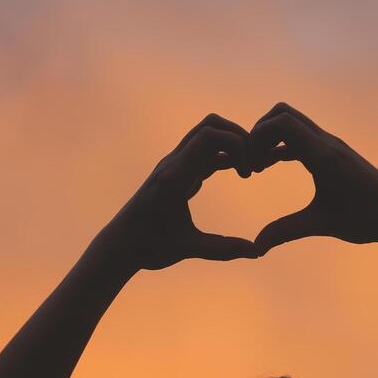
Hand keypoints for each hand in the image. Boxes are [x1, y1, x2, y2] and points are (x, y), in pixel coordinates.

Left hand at [97, 115, 258, 271]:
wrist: (119, 245)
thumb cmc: (149, 248)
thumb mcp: (188, 249)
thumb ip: (224, 249)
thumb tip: (258, 252)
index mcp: (175, 177)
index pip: (210, 136)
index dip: (238, 146)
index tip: (249, 174)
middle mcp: (173, 164)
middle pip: (210, 125)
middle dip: (238, 137)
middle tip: (253, 165)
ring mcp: (173, 165)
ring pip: (206, 134)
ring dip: (231, 144)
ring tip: (247, 171)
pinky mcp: (176, 172)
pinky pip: (203, 150)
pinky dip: (224, 154)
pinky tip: (237, 173)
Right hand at [249, 103, 377, 252]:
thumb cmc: (364, 219)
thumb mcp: (321, 224)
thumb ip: (285, 232)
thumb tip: (256, 249)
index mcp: (323, 155)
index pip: (282, 122)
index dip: (257, 138)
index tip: (253, 168)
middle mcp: (327, 143)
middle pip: (283, 113)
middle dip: (260, 133)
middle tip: (252, 163)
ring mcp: (331, 145)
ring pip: (292, 123)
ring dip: (270, 138)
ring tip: (259, 168)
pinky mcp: (333, 153)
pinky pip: (301, 137)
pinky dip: (282, 145)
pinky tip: (272, 166)